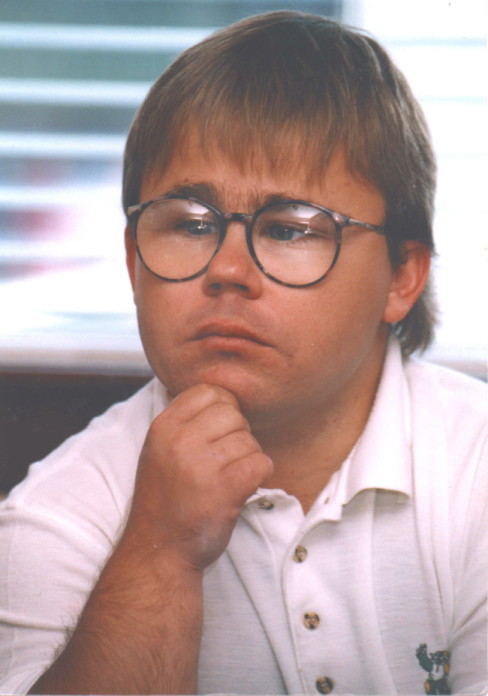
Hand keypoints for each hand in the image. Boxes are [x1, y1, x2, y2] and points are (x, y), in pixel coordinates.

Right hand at [126, 383, 272, 570]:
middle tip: (224, 461)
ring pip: (250, 440)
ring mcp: (202, 465)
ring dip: (247, 459)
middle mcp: (180, 441)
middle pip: (233, 413)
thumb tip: (220, 391)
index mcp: (163, 426)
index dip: (222, 409)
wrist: (159, 551)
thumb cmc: (166, 499)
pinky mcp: (225, 489)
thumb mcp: (160, 450)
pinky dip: (259, 476)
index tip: (217, 434)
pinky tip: (242, 488)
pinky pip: (262, 462)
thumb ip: (184, 420)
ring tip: (227, 479)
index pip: (209, 391)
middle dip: (237, 435)